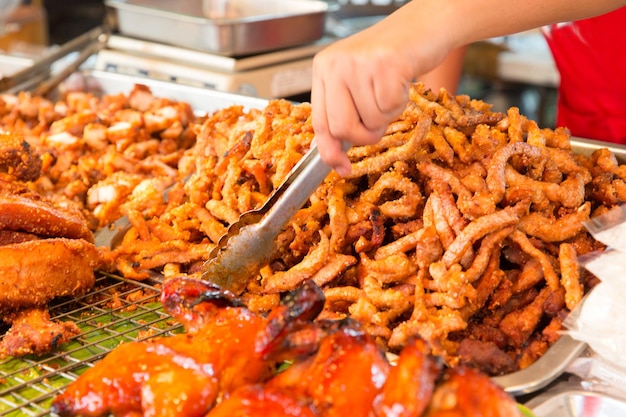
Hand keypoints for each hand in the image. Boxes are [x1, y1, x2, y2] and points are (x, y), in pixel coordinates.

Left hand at [311, 2, 450, 175]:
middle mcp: (335, 64)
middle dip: (365, 135)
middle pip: (341, 128)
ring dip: (387, 115)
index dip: (330, 151)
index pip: (319, 122)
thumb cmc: (390, 59)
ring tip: (391, 89)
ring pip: (370, 121)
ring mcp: (359, 63)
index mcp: (323, 69)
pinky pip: (390, 108)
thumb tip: (334, 158)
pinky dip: (401, 104)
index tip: (341, 169)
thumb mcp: (356, 83)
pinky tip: (401, 82)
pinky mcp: (385, 64)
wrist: (422, 26)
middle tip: (378, 121)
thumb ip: (342, 113)